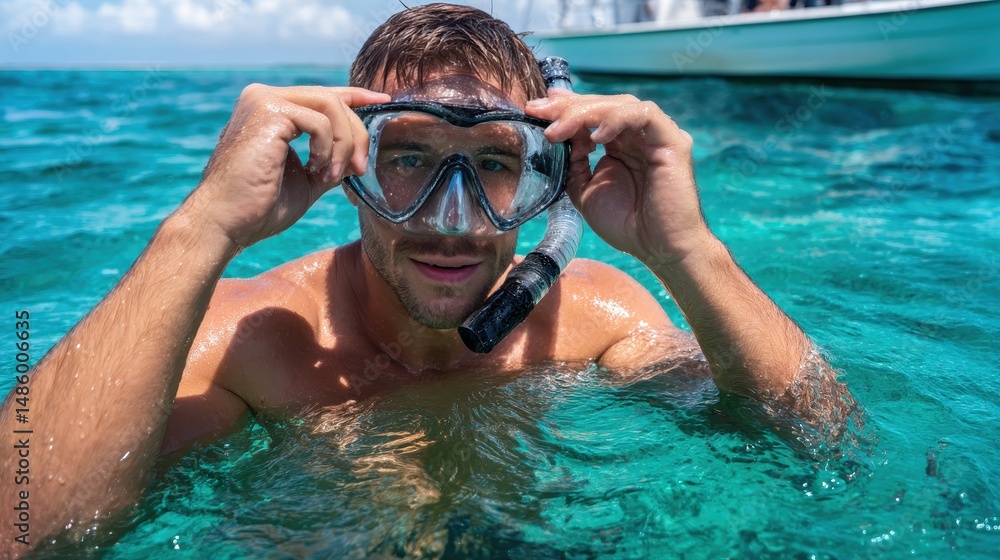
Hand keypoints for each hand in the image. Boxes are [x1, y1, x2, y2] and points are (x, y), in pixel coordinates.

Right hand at [183, 85, 389, 247]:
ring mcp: (263, 100)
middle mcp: (264, 97)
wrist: (225, 223)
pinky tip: (316, 170)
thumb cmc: (258, 208)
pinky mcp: (268, 111)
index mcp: (270, 110)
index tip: (382, 102)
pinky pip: (320, 122)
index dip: (356, 97)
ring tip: (333, 174)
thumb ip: (329, 162)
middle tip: (359, 169)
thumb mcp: (306, 181)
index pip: (321, 95)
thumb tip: (356, 155)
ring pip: (330, 106)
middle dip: (356, 134)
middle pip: (332, 99)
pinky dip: (328, 148)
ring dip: (344, 144)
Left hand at [525, 92, 711, 265]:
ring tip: (559, 130)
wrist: (658, 249)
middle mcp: (637, 135)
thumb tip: (559, 135)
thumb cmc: (627, 225)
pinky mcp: (672, 141)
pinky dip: (618, 119)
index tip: (533, 111)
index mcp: (619, 144)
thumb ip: (574, 164)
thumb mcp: (586, 192)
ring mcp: (655, 136)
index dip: (563, 108)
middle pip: (603, 104)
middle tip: (540, 112)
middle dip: (568, 106)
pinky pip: (645, 115)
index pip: (591, 114)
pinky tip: (597, 136)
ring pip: (620, 104)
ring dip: (585, 112)